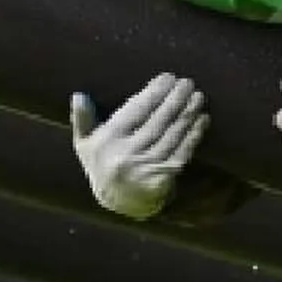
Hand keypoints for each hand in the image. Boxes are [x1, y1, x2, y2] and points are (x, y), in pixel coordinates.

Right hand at [69, 73, 209, 218]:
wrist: (117, 203)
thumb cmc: (102, 165)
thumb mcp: (84, 145)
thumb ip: (82, 119)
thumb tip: (78, 95)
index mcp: (108, 140)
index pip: (134, 111)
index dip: (153, 93)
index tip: (168, 77)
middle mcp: (125, 154)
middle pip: (156, 121)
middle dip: (174, 100)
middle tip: (188, 83)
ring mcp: (145, 168)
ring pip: (171, 136)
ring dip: (187, 115)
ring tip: (198, 97)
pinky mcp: (162, 179)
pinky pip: (180, 153)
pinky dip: (193, 136)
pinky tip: (202, 120)